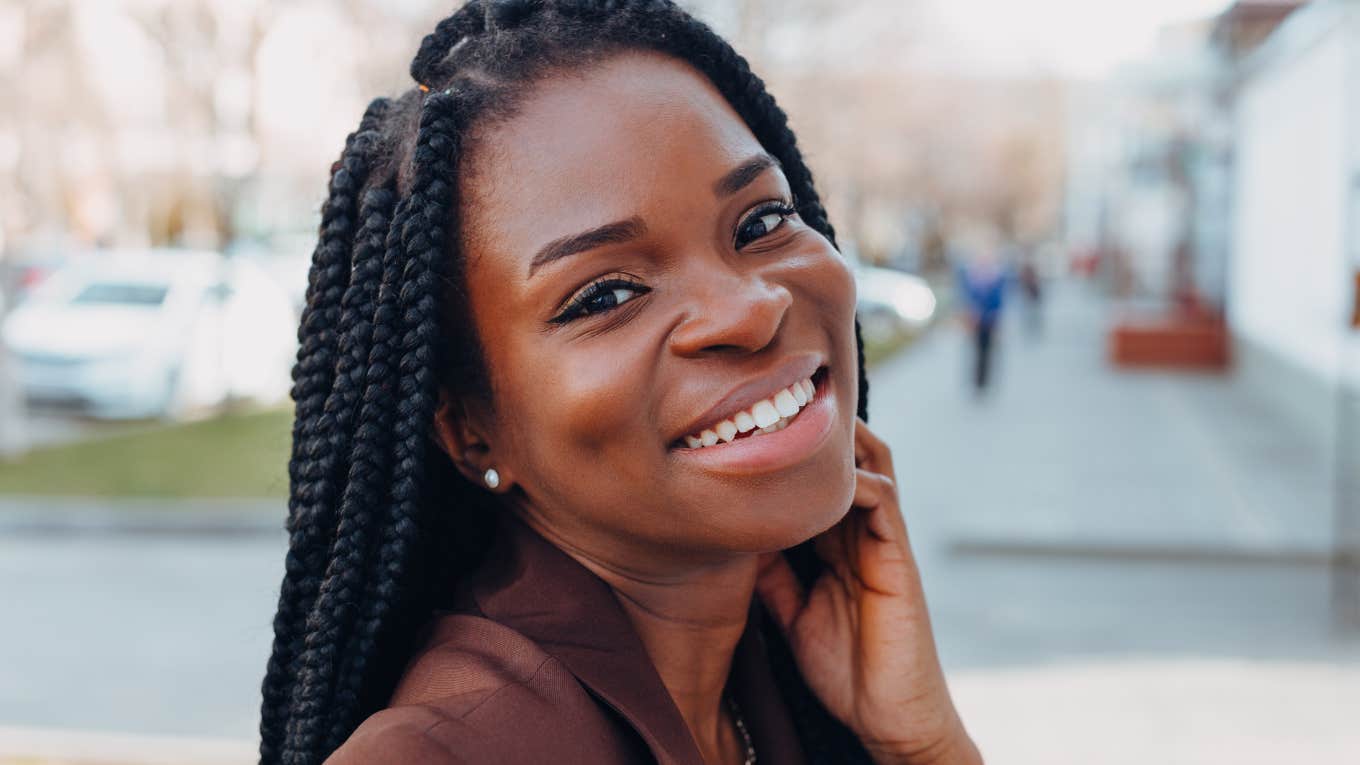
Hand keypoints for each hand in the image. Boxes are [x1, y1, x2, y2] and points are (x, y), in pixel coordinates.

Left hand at [755, 418, 980, 763]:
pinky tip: (824, 474)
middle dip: (818, 431)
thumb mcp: (793, 613)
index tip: (750, 427)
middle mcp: (862, 533)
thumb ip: (773, 575)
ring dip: (840, 441)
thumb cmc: (846, 669)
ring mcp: (883, 542)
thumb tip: (736, 539)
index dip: (790, 455)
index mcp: (837, 544)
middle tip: (774, 401)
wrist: (889, 715)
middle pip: (848, 461)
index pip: (818, 483)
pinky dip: (856, 479)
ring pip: (870, 467)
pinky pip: (883, 501)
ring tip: (801, 413)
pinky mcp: (898, 558)